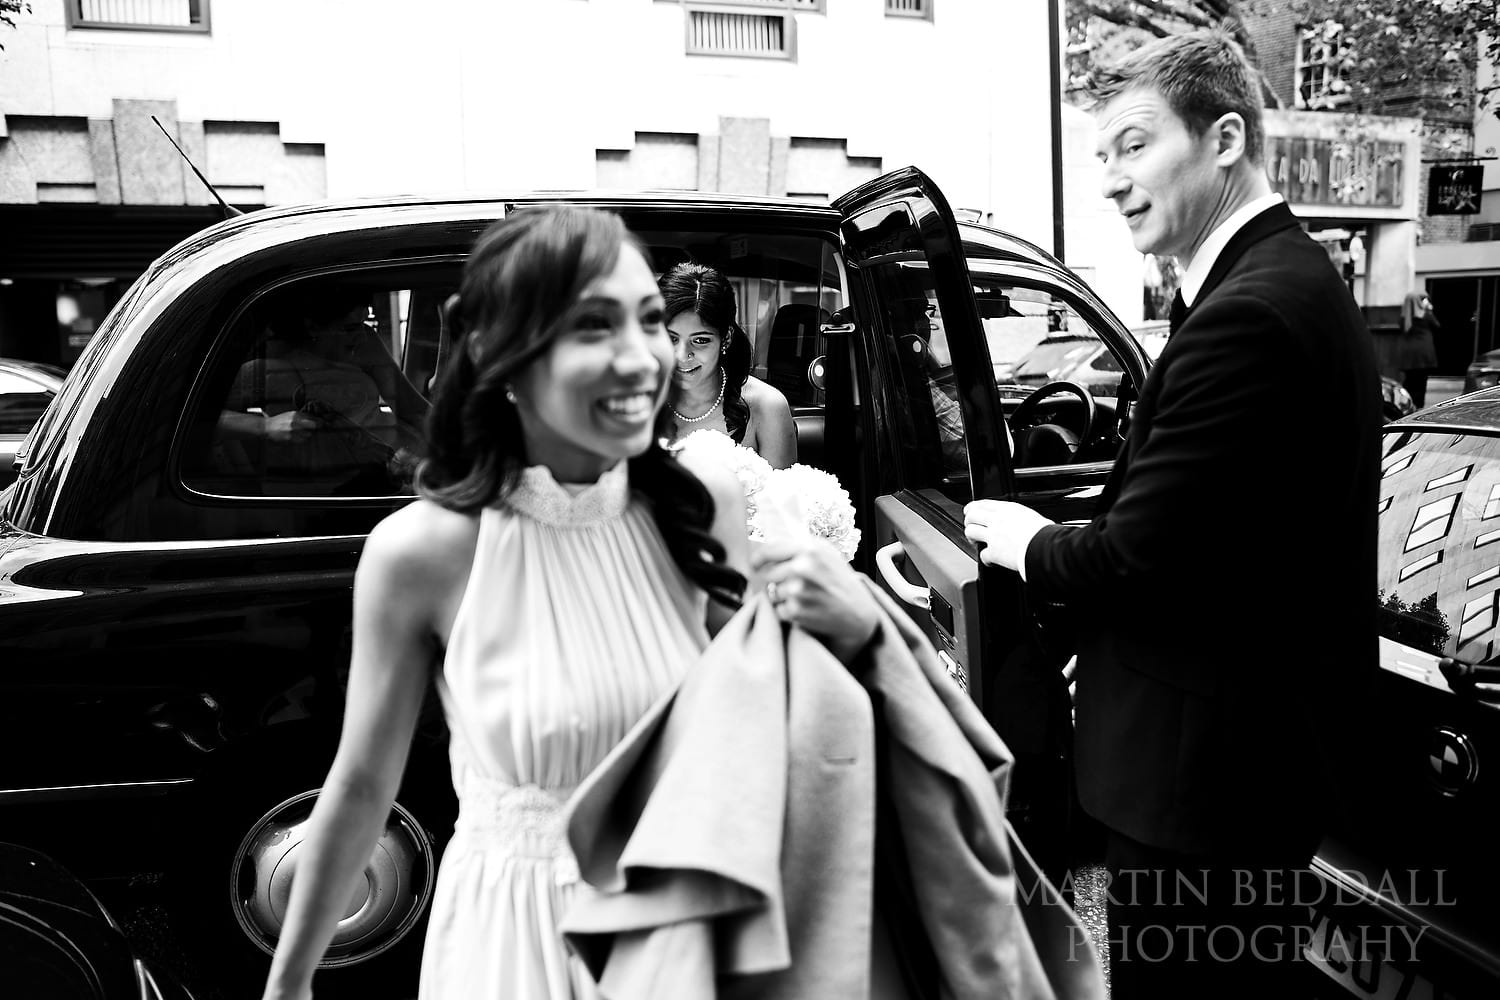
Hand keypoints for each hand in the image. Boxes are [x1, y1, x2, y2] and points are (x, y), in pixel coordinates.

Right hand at [264, 409, 317, 444]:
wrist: (267, 427)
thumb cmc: (280, 420)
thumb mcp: (291, 414)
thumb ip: (303, 416)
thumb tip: (317, 419)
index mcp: (296, 414)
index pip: (313, 418)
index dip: (320, 421)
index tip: (322, 423)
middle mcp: (295, 422)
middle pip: (315, 425)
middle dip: (317, 427)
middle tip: (317, 428)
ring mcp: (293, 431)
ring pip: (309, 435)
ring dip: (308, 434)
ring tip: (301, 432)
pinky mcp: (290, 439)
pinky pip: (302, 441)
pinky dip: (302, 439)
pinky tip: (297, 436)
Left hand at [751, 537, 879, 665]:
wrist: (857, 611)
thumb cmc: (839, 580)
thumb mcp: (825, 553)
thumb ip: (800, 546)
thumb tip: (770, 543)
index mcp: (808, 548)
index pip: (769, 550)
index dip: (758, 559)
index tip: (756, 565)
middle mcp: (802, 567)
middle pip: (768, 574)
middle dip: (775, 581)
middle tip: (792, 586)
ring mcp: (798, 590)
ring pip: (771, 592)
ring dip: (782, 597)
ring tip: (803, 598)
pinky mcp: (796, 610)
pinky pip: (777, 609)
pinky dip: (787, 612)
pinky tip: (805, 609)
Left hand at [962, 499, 1051, 571]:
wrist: (1046, 547)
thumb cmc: (1044, 534)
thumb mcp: (1031, 516)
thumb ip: (1018, 517)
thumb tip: (1019, 521)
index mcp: (1008, 509)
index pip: (983, 504)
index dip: (973, 508)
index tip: (971, 511)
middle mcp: (998, 520)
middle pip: (972, 515)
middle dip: (969, 522)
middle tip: (971, 527)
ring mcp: (994, 535)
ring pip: (970, 531)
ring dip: (971, 537)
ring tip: (975, 541)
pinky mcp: (994, 552)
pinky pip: (982, 555)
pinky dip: (985, 559)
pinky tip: (990, 560)